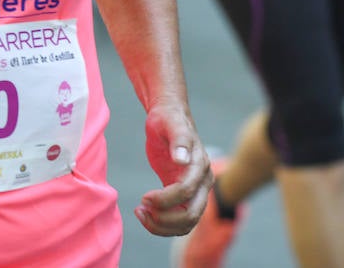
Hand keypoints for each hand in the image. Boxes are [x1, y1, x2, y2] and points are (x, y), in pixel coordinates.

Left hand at [135, 101, 210, 236]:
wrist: (169, 118)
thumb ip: (179, 140)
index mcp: (200, 166)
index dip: (165, 199)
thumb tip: (182, 159)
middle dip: (164, 219)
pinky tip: (144, 213)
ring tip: (140, 213)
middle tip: (140, 210)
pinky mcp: (183, 196)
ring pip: (186, 224)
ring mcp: (195, 192)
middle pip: (190, 215)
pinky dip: (162, 223)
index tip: (144, 197)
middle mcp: (203, 182)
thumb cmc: (169, 119)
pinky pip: (178, 220)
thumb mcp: (171, 124)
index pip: (186, 192)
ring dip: (162, 226)